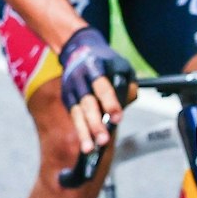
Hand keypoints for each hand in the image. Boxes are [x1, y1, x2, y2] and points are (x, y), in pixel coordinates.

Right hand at [58, 25, 134, 155]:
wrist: (78, 48)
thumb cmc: (106, 61)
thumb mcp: (122, 65)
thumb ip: (128, 83)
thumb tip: (128, 101)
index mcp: (94, 67)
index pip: (103, 87)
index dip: (110, 103)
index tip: (118, 118)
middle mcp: (80, 79)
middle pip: (88, 104)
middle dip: (95, 123)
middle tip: (103, 140)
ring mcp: (72, 89)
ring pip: (77, 113)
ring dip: (84, 132)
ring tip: (89, 149)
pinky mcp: (67, 98)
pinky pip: (74, 117)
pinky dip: (81, 131)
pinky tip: (86, 145)